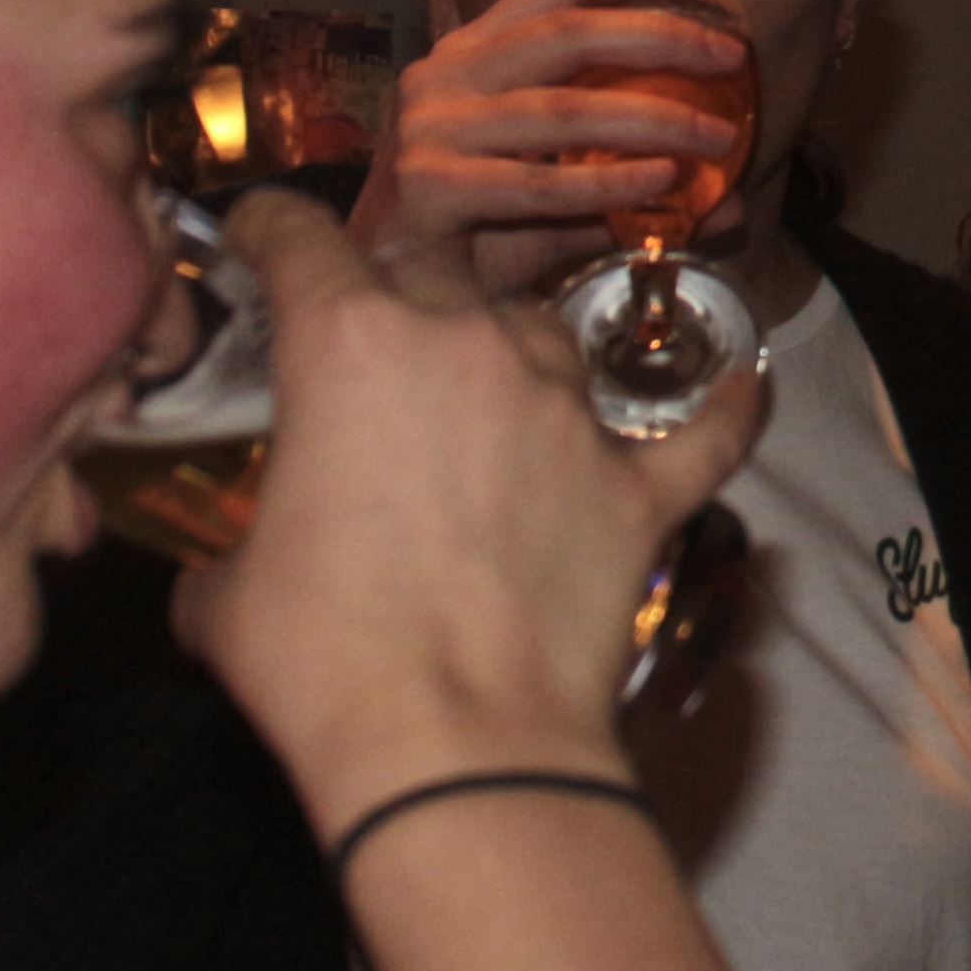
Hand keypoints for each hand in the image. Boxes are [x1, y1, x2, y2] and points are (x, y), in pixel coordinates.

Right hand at [175, 191, 760, 838]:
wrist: (458, 747)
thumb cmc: (325, 664)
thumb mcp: (228, 595)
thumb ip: (229, 550)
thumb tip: (222, 577)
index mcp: (349, 345)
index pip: (302, 238)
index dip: (272, 223)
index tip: (263, 231)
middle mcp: (467, 347)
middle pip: (427, 272)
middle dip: (391, 294)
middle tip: (369, 343)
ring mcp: (567, 412)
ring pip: (541, 332)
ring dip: (509, 353)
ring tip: (491, 399)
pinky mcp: (640, 486)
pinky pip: (706, 428)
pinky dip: (726, 407)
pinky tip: (748, 385)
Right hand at [361, 0, 754, 300]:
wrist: (388, 291)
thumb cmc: (475, 232)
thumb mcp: (561, 193)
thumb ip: (633, 186)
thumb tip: (730, 201)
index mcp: (475, 51)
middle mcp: (447, 74)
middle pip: (566, 34)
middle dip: (658, 36)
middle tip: (730, 54)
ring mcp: (432, 128)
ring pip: (561, 112)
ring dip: (651, 120)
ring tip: (717, 137)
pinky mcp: (427, 186)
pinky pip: (535, 184)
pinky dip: (604, 185)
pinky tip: (659, 183)